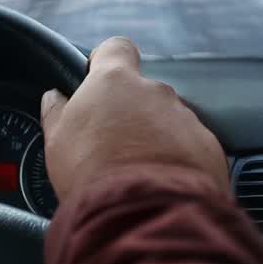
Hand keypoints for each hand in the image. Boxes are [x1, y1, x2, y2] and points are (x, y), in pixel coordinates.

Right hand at [40, 37, 227, 198]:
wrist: (144, 216)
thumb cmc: (93, 174)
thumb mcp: (58, 142)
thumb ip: (57, 112)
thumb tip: (54, 98)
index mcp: (115, 81)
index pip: (116, 48)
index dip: (107, 61)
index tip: (98, 79)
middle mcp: (155, 91)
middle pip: (143, 92)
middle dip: (132, 113)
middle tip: (114, 145)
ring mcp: (186, 118)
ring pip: (168, 121)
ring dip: (156, 139)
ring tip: (138, 172)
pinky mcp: (208, 146)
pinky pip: (191, 147)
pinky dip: (180, 161)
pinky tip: (162, 184)